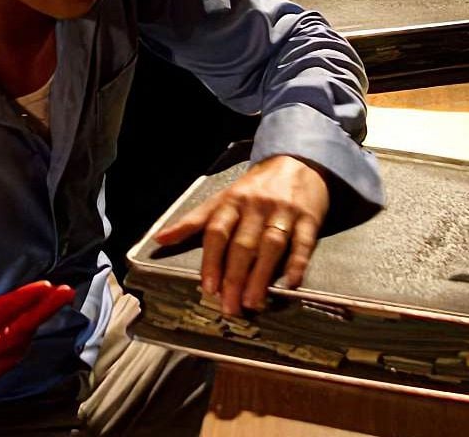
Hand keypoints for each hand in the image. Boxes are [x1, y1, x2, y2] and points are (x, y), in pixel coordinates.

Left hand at [152, 154, 328, 315]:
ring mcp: (284, 211)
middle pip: (243, 244)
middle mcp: (256, 206)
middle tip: (230, 307)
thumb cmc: (254, 188)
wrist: (296, 161)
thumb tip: (159, 239)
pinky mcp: (309, 218)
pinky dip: (296, 263)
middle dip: (235, 278)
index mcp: (232, 202)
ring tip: (254, 302)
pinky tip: (289, 284)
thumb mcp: (221, 198)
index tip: (208, 288)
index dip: (212, 261)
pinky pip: (302, 243)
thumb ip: (192, 221)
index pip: (217, 232)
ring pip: (271, 245)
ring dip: (261, 276)